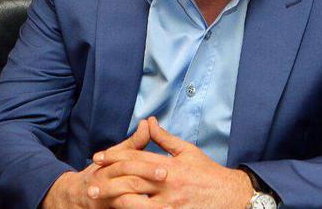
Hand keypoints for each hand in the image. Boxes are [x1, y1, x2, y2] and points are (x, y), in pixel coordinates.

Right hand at [42, 119, 170, 208]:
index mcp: (107, 167)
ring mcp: (104, 200)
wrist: (72, 198)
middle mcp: (104, 183)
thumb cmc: (99, 174)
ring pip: (125, 202)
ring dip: (145, 206)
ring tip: (166, 208)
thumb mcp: (114, 156)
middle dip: (147, 182)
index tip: (166, 171)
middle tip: (167, 186)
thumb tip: (147, 122)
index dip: (146, 167)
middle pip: (128, 182)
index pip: (127, 165)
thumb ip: (133, 143)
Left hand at [93, 117, 254, 208]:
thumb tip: (149, 121)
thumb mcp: (187, 151)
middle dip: (108, 181)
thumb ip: (164, 139)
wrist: (231, 197)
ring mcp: (170, 205)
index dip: (114, 157)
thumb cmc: (208, 173)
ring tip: (99, 200)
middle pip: (131, 181)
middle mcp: (168, 185)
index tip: (98, 158)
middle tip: (90, 183)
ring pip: (135, 203)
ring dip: (115, 201)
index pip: (136, 159)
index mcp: (170, 166)